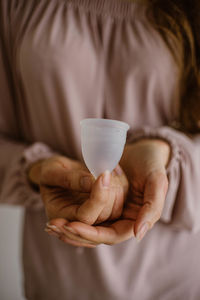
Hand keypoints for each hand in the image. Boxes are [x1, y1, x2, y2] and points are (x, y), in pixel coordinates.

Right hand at [28, 155, 128, 245]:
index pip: (85, 217)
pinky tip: (115, 170)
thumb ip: (68, 178)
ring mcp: (94, 218)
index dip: (98, 198)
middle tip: (106, 169)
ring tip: (109, 169)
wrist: (57, 173)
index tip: (103, 174)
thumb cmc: (51, 172)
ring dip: (117, 187)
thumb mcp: (52, 171)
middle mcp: (79, 223)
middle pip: (104, 217)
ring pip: (116, 212)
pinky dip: (122, 185)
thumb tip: (91, 181)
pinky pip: (121, 202)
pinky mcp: (105, 210)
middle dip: (109, 191)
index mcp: (61, 217)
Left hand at [51, 139, 169, 245]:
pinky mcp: (102, 200)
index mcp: (138, 218)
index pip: (113, 235)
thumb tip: (138, 233)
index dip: (93, 233)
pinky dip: (72, 217)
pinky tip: (57, 217)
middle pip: (98, 234)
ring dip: (70, 228)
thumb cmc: (151, 162)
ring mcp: (112, 210)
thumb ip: (152, 206)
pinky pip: (86, 213)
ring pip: (89, 226)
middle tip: (54, 225)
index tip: (72, 225)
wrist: (143, 148)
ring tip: (52, 224)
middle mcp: (123, 218)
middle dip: (76, 232)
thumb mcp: (156, 180)